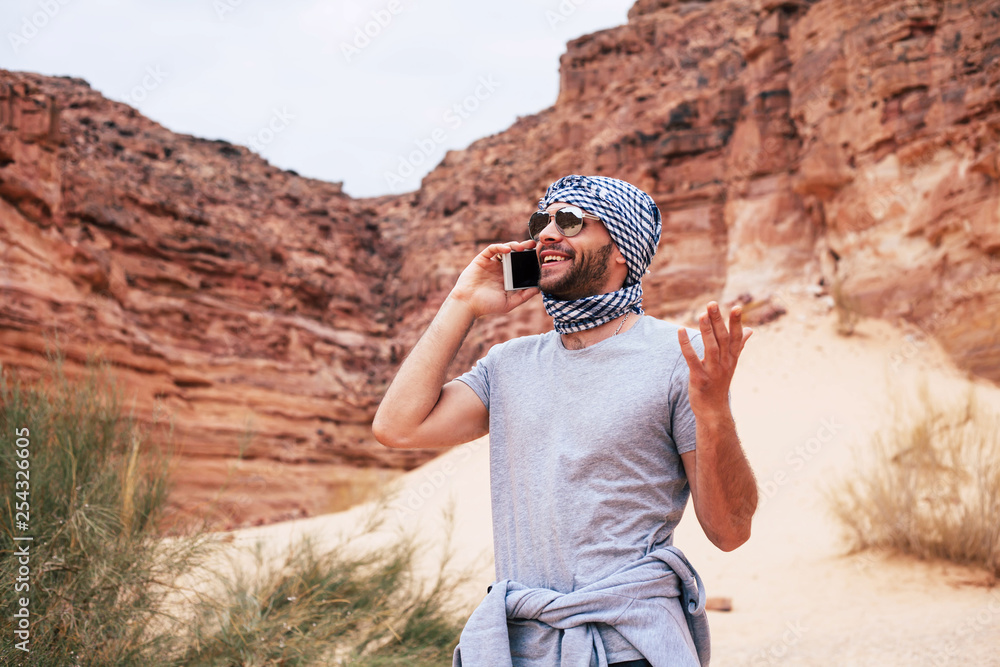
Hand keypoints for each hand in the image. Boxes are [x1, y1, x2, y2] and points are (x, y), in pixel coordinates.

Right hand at [448, 241, 539, 318]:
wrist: (468, 304)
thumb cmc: (487, 306)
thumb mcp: (509, 303)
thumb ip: (524, 296)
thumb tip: (539, 289)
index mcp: (507, 277)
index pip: (520, 264)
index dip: (529, 259)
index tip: (539, 257)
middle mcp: (500, 268)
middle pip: (514, 254)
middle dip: (524, 248)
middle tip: (534, 245)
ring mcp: (491, 263)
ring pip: (504, 249)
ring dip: (513, 246)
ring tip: (521, 247)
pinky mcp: (482, 259)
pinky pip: (492, 249)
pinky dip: (500, 247)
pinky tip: (507, 250)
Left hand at [678, 301, 752, 415]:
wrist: (714, 410)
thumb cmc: (721, 383)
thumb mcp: (731, 363)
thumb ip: (739, 345)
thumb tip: (750, 330)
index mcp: (732, 358)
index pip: (736, 337)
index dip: (736, 322)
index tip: (737, 307)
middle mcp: (725, 363)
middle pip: (722, 338)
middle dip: (718, 320)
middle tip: (712, 304)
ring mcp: (713, 371)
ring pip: (710, 347)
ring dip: (706, 331)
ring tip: (701, 314)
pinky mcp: (699, 378)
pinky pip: (692, 359)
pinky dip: (686, 345)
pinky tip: (680, 331)